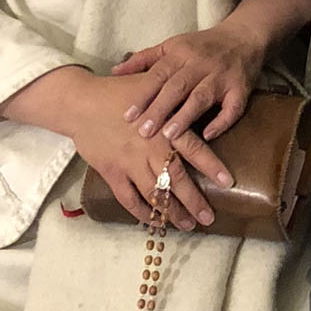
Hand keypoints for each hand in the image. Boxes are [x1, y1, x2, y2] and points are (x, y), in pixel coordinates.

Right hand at [67, 72, 234, 230]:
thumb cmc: (119, 92)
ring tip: (187, 224)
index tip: (228, 182)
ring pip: (155, 193)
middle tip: (208, 218)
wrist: (81, 103)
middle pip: (176, 179)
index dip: (211, 167)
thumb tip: (200, 95)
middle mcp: (149, 147)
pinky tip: (154, 221)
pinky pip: (129, 199)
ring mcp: (129, 163)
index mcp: (163, 126)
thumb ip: (175, 96)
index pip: (193, 149)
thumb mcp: (152, 86)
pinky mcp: (112, 173)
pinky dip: (142, 213)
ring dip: (172, 212)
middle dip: (194, 201)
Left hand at [111, 20, 268, 143]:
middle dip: (160, 109)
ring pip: (201, 97)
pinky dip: (222, 121)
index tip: (127, 115)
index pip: (158, 75)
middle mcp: (200, 64)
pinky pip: (233, 107)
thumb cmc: (202, 46)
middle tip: (143, 132)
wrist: (244, 36)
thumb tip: (114, 72)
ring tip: (170, 135)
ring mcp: (222, 77)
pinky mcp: (241, 88)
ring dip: (186, 116)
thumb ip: (143, 59)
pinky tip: (209, 135)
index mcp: (180, 54)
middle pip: (177, 87)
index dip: (143, 95)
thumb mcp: (171, 45)